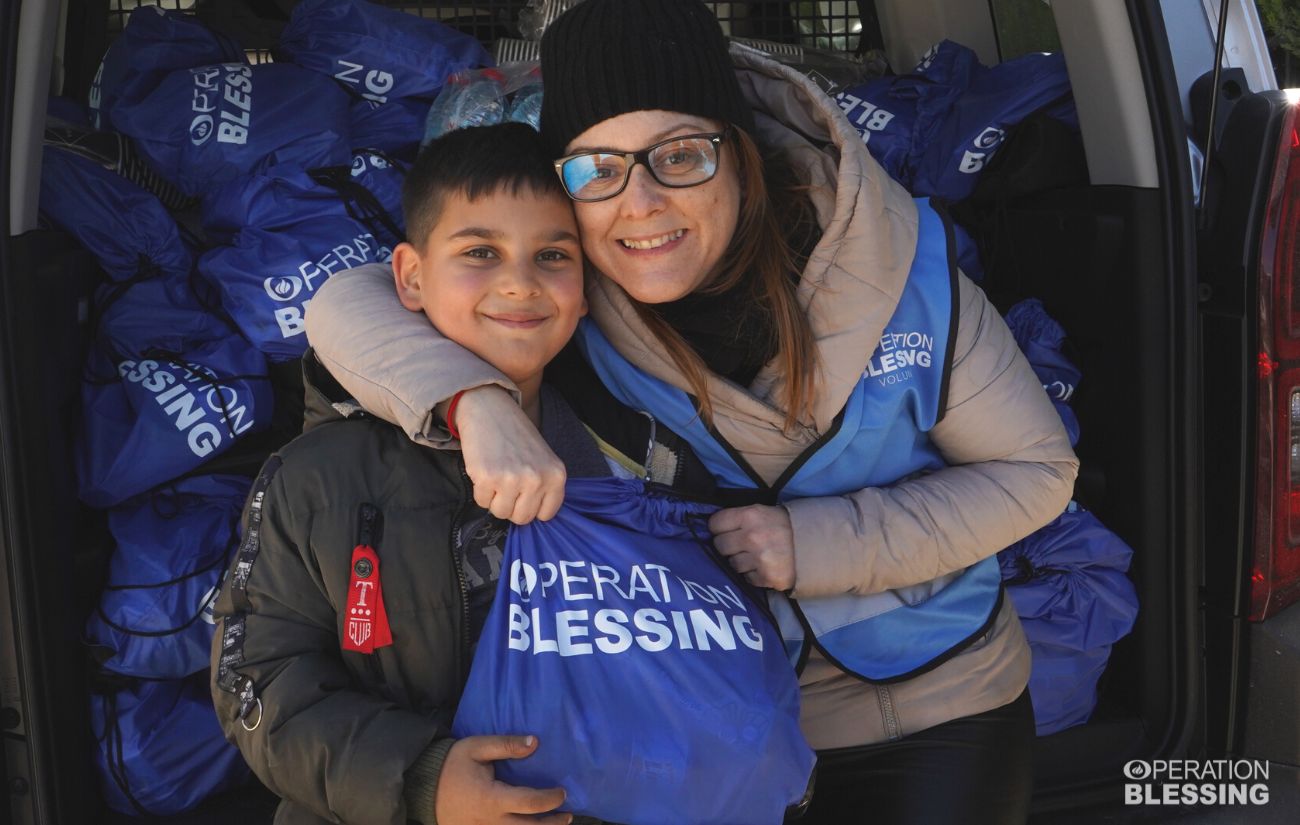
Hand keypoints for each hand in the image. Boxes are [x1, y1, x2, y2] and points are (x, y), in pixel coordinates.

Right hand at [435, 735, 570, 824]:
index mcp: (491, 798)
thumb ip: (506, 745)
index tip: (563, 792)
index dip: (550, 800)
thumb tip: (535, 742)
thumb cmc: (452, 765)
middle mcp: (490, 821)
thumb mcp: (477, 747)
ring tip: (556, 824)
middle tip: (567, 814)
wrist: (422, 787)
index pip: (529, 803)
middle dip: (552, 824)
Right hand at [450, 387, 566, 523]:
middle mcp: (537, 479)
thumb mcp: (544, 460)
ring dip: (495, 499)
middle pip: (522, 518)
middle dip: (511, 506)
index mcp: (556, 476)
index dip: (531, 507)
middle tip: (507, 484)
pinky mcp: (488, 478)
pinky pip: (482, 502)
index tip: (524, 494)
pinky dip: (480, 491)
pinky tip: (485, 469)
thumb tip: (535, 517)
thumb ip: (545, 487)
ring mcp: (512, 479)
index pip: (546, 515)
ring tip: (497, 476)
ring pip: (501, 513)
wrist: (490, 410)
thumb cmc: (517, 436)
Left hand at [709, 505, 795, 590]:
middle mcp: (752, 537)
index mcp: (750, 515)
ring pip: (732, 564)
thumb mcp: (764, 511)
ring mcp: (760, 559)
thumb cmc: (786, 525)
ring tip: (756, 555)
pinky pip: (747, 578)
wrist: (818, 544)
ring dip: (740, 562)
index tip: (725, 530)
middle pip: (720, 545)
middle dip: (728, 546)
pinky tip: (764, 566)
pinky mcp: (767, 577)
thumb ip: (740, 518)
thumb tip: (714, 528)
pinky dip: (753, 574)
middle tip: (740, 545)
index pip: (715, 524)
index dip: (719, 528)